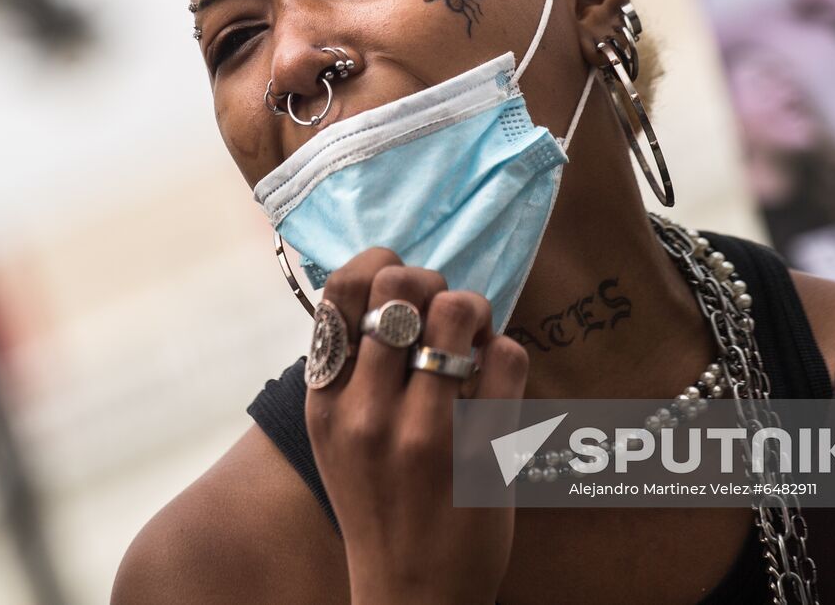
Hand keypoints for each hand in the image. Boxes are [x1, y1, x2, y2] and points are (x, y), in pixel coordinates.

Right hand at [304, 247, 529, 604]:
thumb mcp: (336, 434)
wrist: (411, 592)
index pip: (344, 288)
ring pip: (460, 310)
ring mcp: (426, 433)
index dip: (381, 263)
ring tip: (475, 338)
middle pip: (404, 286)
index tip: (401, 282)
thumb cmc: (377, 499)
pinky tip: (496, 378)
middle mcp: (367, 412)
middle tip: (444, 314)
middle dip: (433, 282)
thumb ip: (351, 365)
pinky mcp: (482, 452)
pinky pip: (508, 355)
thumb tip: (389, 281)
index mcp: (326, 400)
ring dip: (476, 312)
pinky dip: (507, 353)